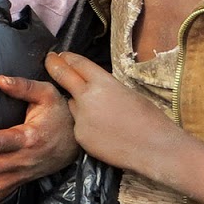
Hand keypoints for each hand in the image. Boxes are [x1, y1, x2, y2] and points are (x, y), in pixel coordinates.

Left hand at [44, 52, 172, 172]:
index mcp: (103, 83)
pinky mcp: (79, 136)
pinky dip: (87, 126)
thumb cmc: (149, 119)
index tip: (61, 55)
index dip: (67, 57)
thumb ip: (106, 87)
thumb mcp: (128, 93)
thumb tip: (94, 86)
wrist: (154, 149)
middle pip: (63, 76)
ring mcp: (80, 118)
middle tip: (50, 60)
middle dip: (54, 65)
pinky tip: (104, 132)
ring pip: (72, 105)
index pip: (78, 63)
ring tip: (102, 114)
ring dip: (79, 104)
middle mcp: (86, 98)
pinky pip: (78, 125)